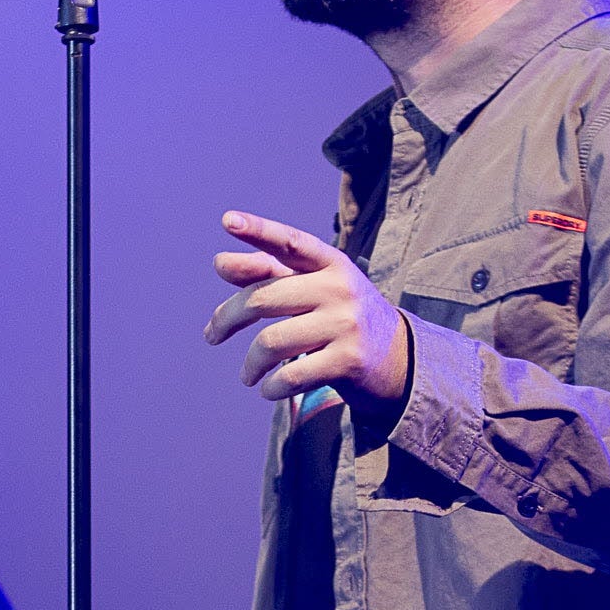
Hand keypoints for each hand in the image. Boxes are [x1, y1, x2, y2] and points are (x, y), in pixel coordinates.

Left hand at [205, 211, 410, 408]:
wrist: (398, 357)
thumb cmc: (340, 317)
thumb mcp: (312, 288)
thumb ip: (268, 273)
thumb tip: (221, 263)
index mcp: (330, 263)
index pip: (290, 242)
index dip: (259, 230)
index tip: (228, 220)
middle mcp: (340, 288)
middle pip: (263, 298)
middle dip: (227, 319)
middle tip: (212, 335)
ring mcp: (346, 324)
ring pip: (271, 342)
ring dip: (250, 364)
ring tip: (248, 374)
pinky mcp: (349, 360)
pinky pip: (291, 375)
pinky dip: (271, 387)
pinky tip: (267, 389)